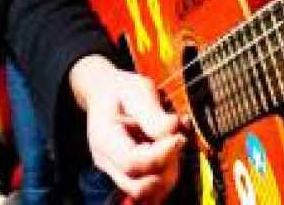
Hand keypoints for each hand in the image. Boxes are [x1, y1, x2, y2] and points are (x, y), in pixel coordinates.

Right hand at [70, 55, 185, 202]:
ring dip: (169, 173)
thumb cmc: (122, 90)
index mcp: (104, 138)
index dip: (160, 156)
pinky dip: (166, 176)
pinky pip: (151, 190)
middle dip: (167, 168)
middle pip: (140, 186)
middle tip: (177, 140)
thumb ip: (154, 114)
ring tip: (174, 144)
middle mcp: (107, 162)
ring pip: (148, 192)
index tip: (178, 137)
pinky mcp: (129, 176)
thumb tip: (173, 132)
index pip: (131, 163)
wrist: (106, 93)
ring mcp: (116, 172)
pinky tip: (170, 154)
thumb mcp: (138, 90)